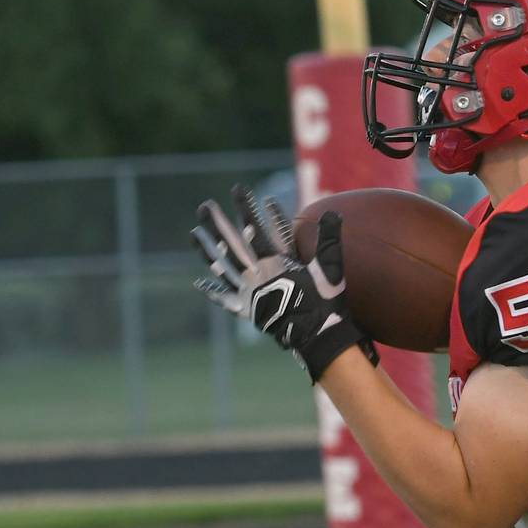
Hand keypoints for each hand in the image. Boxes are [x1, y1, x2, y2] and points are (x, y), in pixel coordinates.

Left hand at [191, 186, 375, 381]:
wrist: (316, 338)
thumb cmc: (324, 302)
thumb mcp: (329, 269)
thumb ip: (329, 240)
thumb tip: (333, 212)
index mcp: (272, 264)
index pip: (253, 230)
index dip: (245, 208)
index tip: (237, 189)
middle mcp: (254, 277)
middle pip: (229, 246)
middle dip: (216, 224)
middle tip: (203, 206)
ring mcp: (246, 295)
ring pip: (220, 268)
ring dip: (206, 250)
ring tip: (193, 233)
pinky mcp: (246, 311)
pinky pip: (225, 300)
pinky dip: (212, 291)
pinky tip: (199, 283)